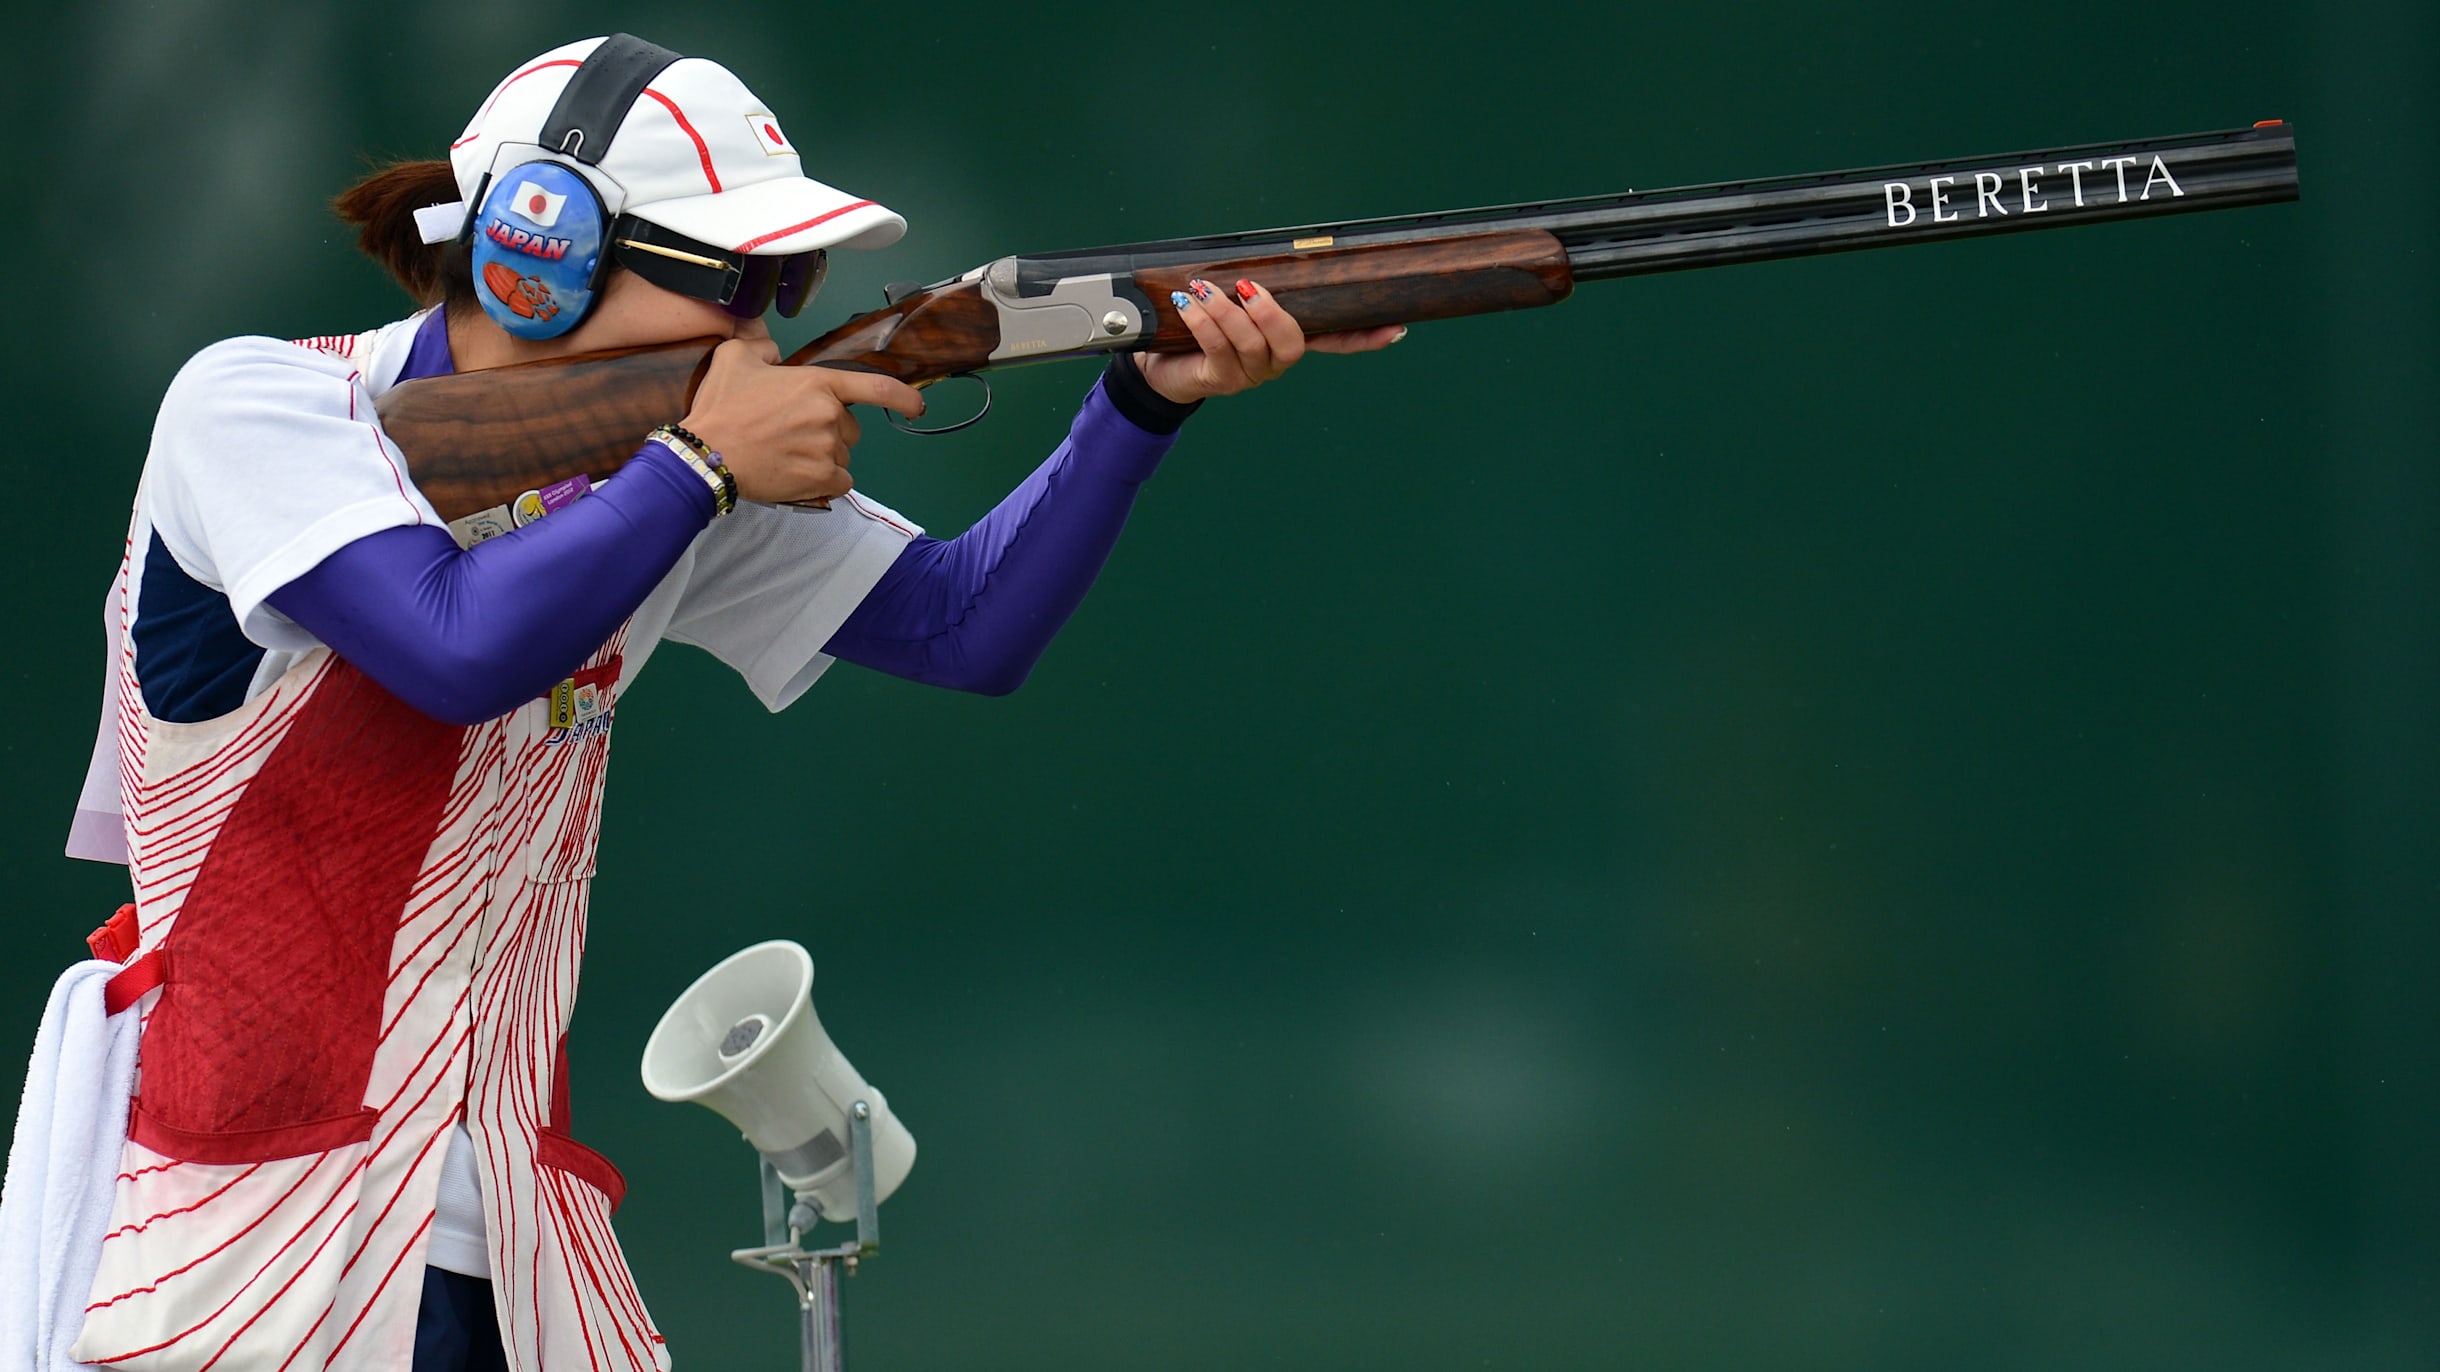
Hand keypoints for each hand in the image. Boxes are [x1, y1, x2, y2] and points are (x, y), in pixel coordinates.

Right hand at [678, 337, 925, 505]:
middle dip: (829, 432)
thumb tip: (774, 350)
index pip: (876, 387)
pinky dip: (824, 482)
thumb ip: (761, 346)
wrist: (706, 455)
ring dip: (823, 458)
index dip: (904, 397)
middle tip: (790, 435)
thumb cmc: (720, 408)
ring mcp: (828, 449)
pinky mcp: (822, 479)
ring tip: (786, 455)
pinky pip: (840, 482)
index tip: (917, 406)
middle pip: (849, 428)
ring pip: (842, 456)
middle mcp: (829, 415)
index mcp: (817, 383)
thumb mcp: (735, 358)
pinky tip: (797, 475)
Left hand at [1136, 278, 1406, 404]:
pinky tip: (1188, 304)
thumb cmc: (1198, 327)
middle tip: (1248, 287)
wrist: (1157, 364)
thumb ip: (1251, 284)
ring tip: (1204, 289)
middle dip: (1272, 314)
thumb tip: (1256, 255)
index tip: (1394, 329)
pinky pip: (1217, 350)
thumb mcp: (1230, 301)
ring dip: (1227, 312)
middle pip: (1292, 343)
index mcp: (1285, 340)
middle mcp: (1274, 362)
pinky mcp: (1219, 380)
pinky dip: (1203, 322)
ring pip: (1252, 345)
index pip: (1334, 340)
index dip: (1364, 337)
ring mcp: (1249, 374)